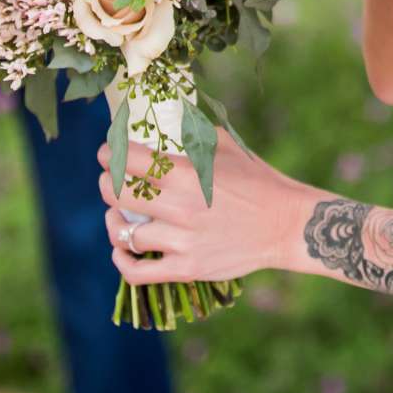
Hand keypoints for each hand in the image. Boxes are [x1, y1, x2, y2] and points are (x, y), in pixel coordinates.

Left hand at [101, 129, 312, 285]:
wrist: (286, 224)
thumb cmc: (258, 182)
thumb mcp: (228, 147)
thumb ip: (195, 134)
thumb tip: (169, 121)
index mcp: (187, 172)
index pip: (128, 160)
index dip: (108, 155)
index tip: (105, 154)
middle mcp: (180, 206)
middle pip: (117, 194)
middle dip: (106, 184)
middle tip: (109, 181)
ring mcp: (182, 240)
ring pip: (123, 233)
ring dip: (113, 221)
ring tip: (115, 215)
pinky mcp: (187, 268)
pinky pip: (137, 271)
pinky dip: (121, 261)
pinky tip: (122, 250)